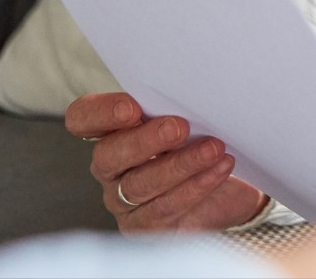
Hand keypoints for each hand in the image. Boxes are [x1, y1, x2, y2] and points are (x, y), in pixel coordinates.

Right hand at [64, 92, 268, 231]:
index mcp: (112, 133)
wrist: (231, 192)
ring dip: (180, 164)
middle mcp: (111, 168)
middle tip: (180, 127)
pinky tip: (220, 169)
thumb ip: (180, 108)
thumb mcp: (193, 123)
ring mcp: (123, 200)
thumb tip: (196, 89)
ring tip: (213, 148)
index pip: (83, 119)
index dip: (100, 113)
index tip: (131, 107)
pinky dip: (196, 186)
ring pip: (140, 184)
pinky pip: (165, 207)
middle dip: (145, 140)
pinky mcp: (145, 226)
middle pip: (109, 155)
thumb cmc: (202, 146)